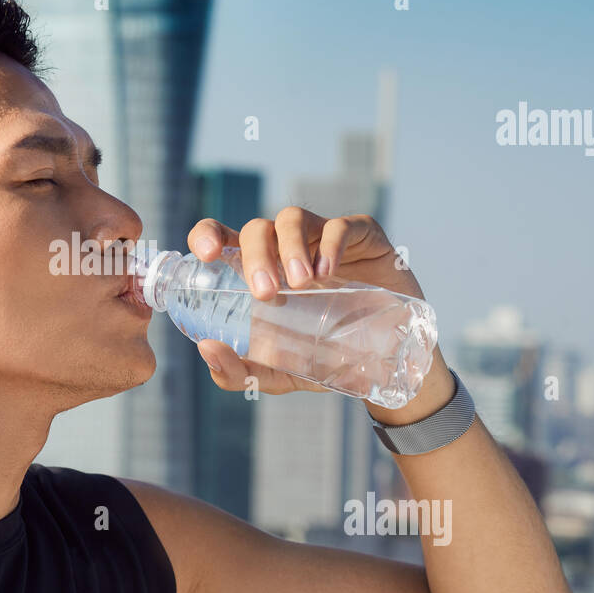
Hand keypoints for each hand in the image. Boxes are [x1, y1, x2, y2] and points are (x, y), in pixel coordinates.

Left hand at [185, 209, 431, 396]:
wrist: (387, 365)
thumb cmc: (324, 358)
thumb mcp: (277, 374)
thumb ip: (238, 371)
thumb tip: (207, 348)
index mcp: (257, 270)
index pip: (223, 237)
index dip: (207, 234)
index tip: (206, 254)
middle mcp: (285, 249)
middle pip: (257, 229)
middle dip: (255, 255)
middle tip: (265, 292)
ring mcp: (322, 239)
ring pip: (293, 218)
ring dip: (289, 247)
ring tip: (300, 283)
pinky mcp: (361, 237)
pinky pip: (340, 226)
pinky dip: (330, 244)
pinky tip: (328, 272)